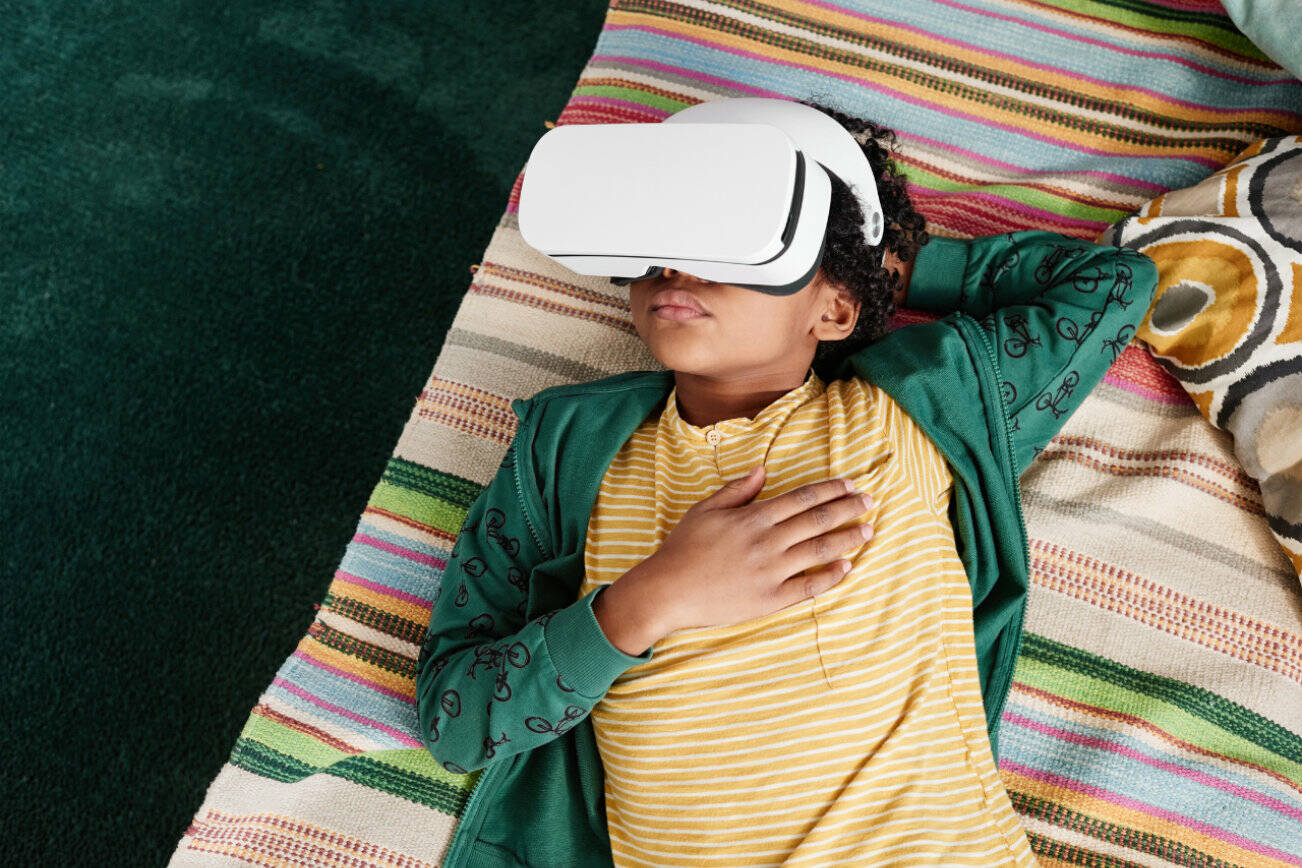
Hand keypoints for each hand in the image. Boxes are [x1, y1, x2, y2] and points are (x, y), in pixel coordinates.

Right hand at [639, 465, 873, 633]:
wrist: (667, 591)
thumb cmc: (683, 548)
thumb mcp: (705, 510)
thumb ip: (737, 490)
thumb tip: (762, 469)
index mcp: (753, 517)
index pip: (802, 498)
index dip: (830, 490)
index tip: (850, 485)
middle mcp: (767, 541)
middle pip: (817, 520)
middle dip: (848, 509)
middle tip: (870, 502)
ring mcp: (771, 571)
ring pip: (819, 550)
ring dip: (848, 539)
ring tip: (868, 531)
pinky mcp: (770, 599)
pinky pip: (809, 586)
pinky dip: (830, 575)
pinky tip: (846, 567)